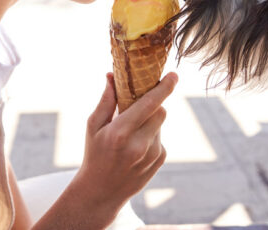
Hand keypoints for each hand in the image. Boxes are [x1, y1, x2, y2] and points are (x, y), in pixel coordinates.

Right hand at [72, 72, 176, 224]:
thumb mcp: (93, 127)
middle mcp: (139, 145)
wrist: (101, 193)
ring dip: (149, 121)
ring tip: (131, 133)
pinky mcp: (160, 160)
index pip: (149, 104)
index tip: (174, 75)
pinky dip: (150, 135)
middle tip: (139, 104)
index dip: (164, 88)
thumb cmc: (94, 154)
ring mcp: (152, 155)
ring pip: (160, 124)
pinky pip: (160, 137)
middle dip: (153, 104)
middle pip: (161, 111)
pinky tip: (135, 147)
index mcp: (120, 133)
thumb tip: (112, 75)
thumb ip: (106, 101)